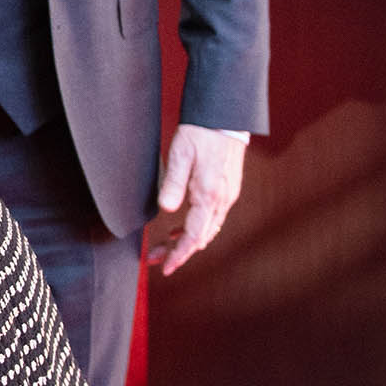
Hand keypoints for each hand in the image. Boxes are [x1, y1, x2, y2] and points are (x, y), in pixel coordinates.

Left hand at [145, 125, 247, 274]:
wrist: (225, 116)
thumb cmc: (200, 133)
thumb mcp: (180, 155)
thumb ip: (173, 184)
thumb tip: (166, 210)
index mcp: (209, 195)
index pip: (194, 236)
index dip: (179, 255)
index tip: (165, 268)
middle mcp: (223, 199)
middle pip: (201, 237)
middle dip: (179, 252)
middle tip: (157, 259)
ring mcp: (228, 195)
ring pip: (208, 229)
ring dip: (188, 240)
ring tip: (165, 246)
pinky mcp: (228, 189)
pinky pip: (213, 217)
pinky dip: (197, 227)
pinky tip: (182, 226)